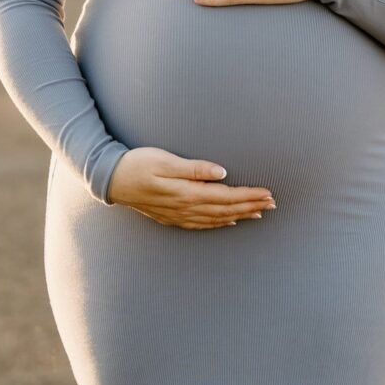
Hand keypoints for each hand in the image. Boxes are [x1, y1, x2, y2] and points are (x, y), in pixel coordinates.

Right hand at [107, 147, 276, 227]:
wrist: (110, 179)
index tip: (269, 193)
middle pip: (226, 209)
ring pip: (217, 219)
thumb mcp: (165, 160)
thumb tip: (223, 173)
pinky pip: (202, 224)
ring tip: (258, 213)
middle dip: (251, 206)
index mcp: (188, 193)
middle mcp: (186, 208)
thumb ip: (195, 168)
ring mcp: (179, 215)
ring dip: (239, 215)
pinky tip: (228, 221)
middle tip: (273, 204)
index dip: (249, 195)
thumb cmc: (137, 164)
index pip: (227, 196)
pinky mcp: (172, 217)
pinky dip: (219, 223)